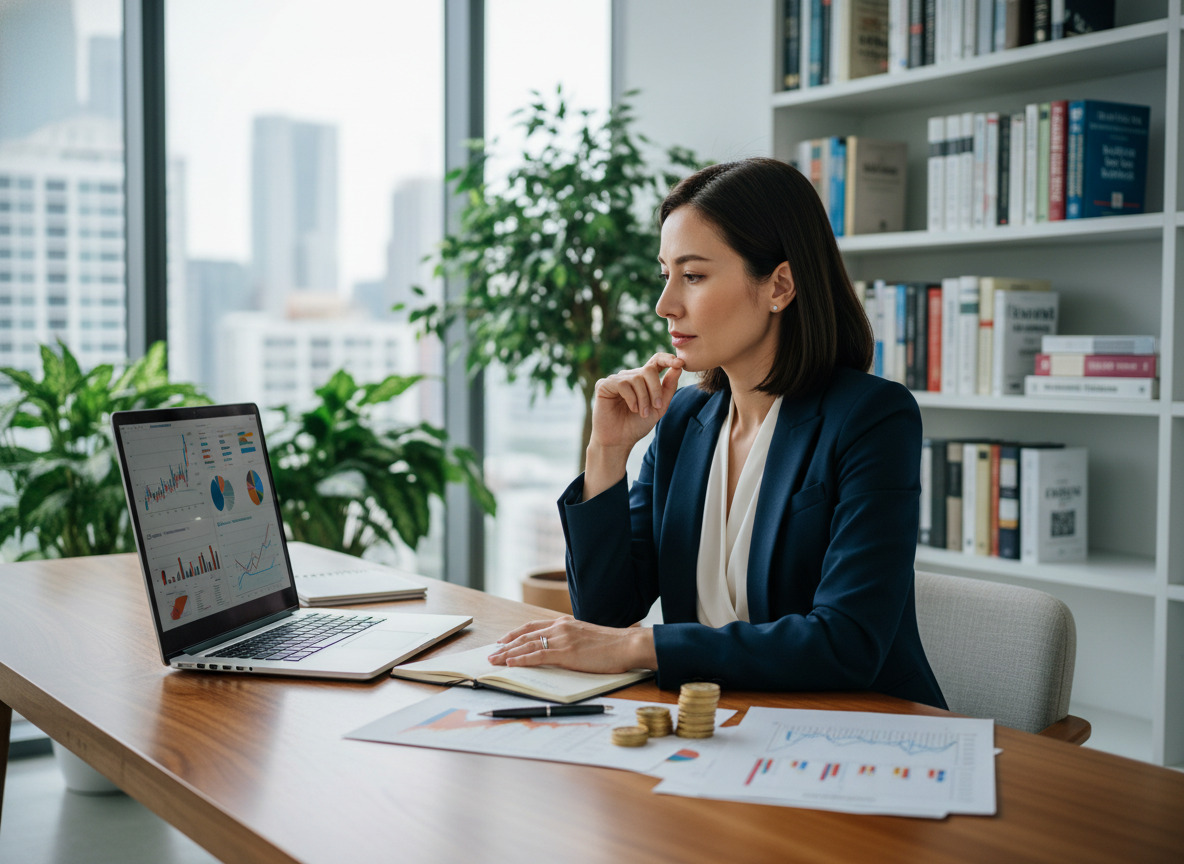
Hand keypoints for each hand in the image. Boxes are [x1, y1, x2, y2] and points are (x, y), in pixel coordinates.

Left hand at [487, 617, 656, 673]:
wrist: (627, 645)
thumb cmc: (612, 645)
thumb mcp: (587, 637)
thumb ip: (571, 639)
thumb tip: (560, 650)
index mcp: (565, 623)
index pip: (532, 627)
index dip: (515, 635)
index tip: (502, 641)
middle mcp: (560, 628)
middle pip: (525, 635)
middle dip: (505, 646)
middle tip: (491, 654)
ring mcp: (562, 639)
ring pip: (527, 645)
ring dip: (508, 654)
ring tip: (494, 661)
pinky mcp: (566, 653)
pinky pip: (538, 655)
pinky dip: (522, 659)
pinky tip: (511, 663)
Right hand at [582, 353, 683, 498]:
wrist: (620, 440)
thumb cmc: (638, 424)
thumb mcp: (659, 407)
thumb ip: (669, 387)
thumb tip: (678, 367)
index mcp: (644, 379)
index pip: (656, 361)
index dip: (668, 359)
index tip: (680, 364)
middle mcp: (630, 376)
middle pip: (649, 370)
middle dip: (656, 389)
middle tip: (657, 406)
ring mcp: (616, 379)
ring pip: (637, 378)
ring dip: (644, 398)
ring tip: (642, 413)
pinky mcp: (604, 385)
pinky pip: (622, 384)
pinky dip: (632, 398)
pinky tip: (632, 409)